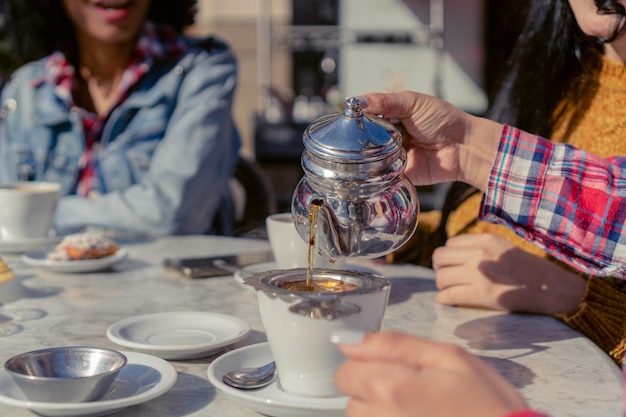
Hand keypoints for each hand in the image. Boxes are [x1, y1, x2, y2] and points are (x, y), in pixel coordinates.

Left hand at [334, 331, 527, 416]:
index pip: (345, 372)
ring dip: (382, 413)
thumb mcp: (449, 358)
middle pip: (352, 399)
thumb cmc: (487, 405)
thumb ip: (394, 345)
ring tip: (420, 412)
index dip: (367, 366)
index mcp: (389, 388)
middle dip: (374, 391)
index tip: (395, 370)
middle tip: (415, 393)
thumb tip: (348, 340)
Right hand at [358, 91, 502, 189]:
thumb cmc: (442, 120)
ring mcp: (389, 156)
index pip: (363, 116)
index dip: (353, 117)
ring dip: (364, 155)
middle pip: (362, 137)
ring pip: (366, 157)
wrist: (463, 147)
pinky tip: (367, 168)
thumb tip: (356, 100)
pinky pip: (378, 174)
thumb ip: (385, 101)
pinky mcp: (394, 174)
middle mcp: (386, 136)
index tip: (343, 118)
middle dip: (356, 137)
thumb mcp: (412, 102)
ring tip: (361, 152)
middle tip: (352, 137)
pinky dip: (374, 171)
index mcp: (389, 116)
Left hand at [432, 234, 586, 314]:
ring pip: (441, 277)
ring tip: (450, 289)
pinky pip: (448, 296)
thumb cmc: (529, 269)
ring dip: (442, 285)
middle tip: (446, 277)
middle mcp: (479, 254)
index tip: (452, 264)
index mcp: (485, 240)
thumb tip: (454, 256)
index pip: (449, 243)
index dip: (448, 255)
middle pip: (439, 258)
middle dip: (440, 268)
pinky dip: (444, 299)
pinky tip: (448, 300)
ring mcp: (478, 274)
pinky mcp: (481, 294)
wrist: (551, 288)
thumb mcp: (503, 247)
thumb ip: (479, 248)